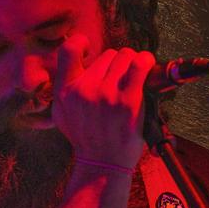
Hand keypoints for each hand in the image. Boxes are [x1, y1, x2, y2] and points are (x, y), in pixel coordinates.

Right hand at [51, 34, 155, 170]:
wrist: (102, 164)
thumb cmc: (86, 138)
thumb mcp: (62, 114)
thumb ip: (65, 88)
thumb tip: (79, 61)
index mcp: (65, 92)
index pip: (69, 50)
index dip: (81, 43)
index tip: (90, 52)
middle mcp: (84, 90)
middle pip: (107, 55)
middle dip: (114, 65)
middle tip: (118, 83)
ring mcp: (107, 95)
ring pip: (125, 57)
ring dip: (131, 65)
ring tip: (131, 80)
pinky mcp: (128, 101)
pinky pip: (140, 65)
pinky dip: (146, 62)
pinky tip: (146, 67)